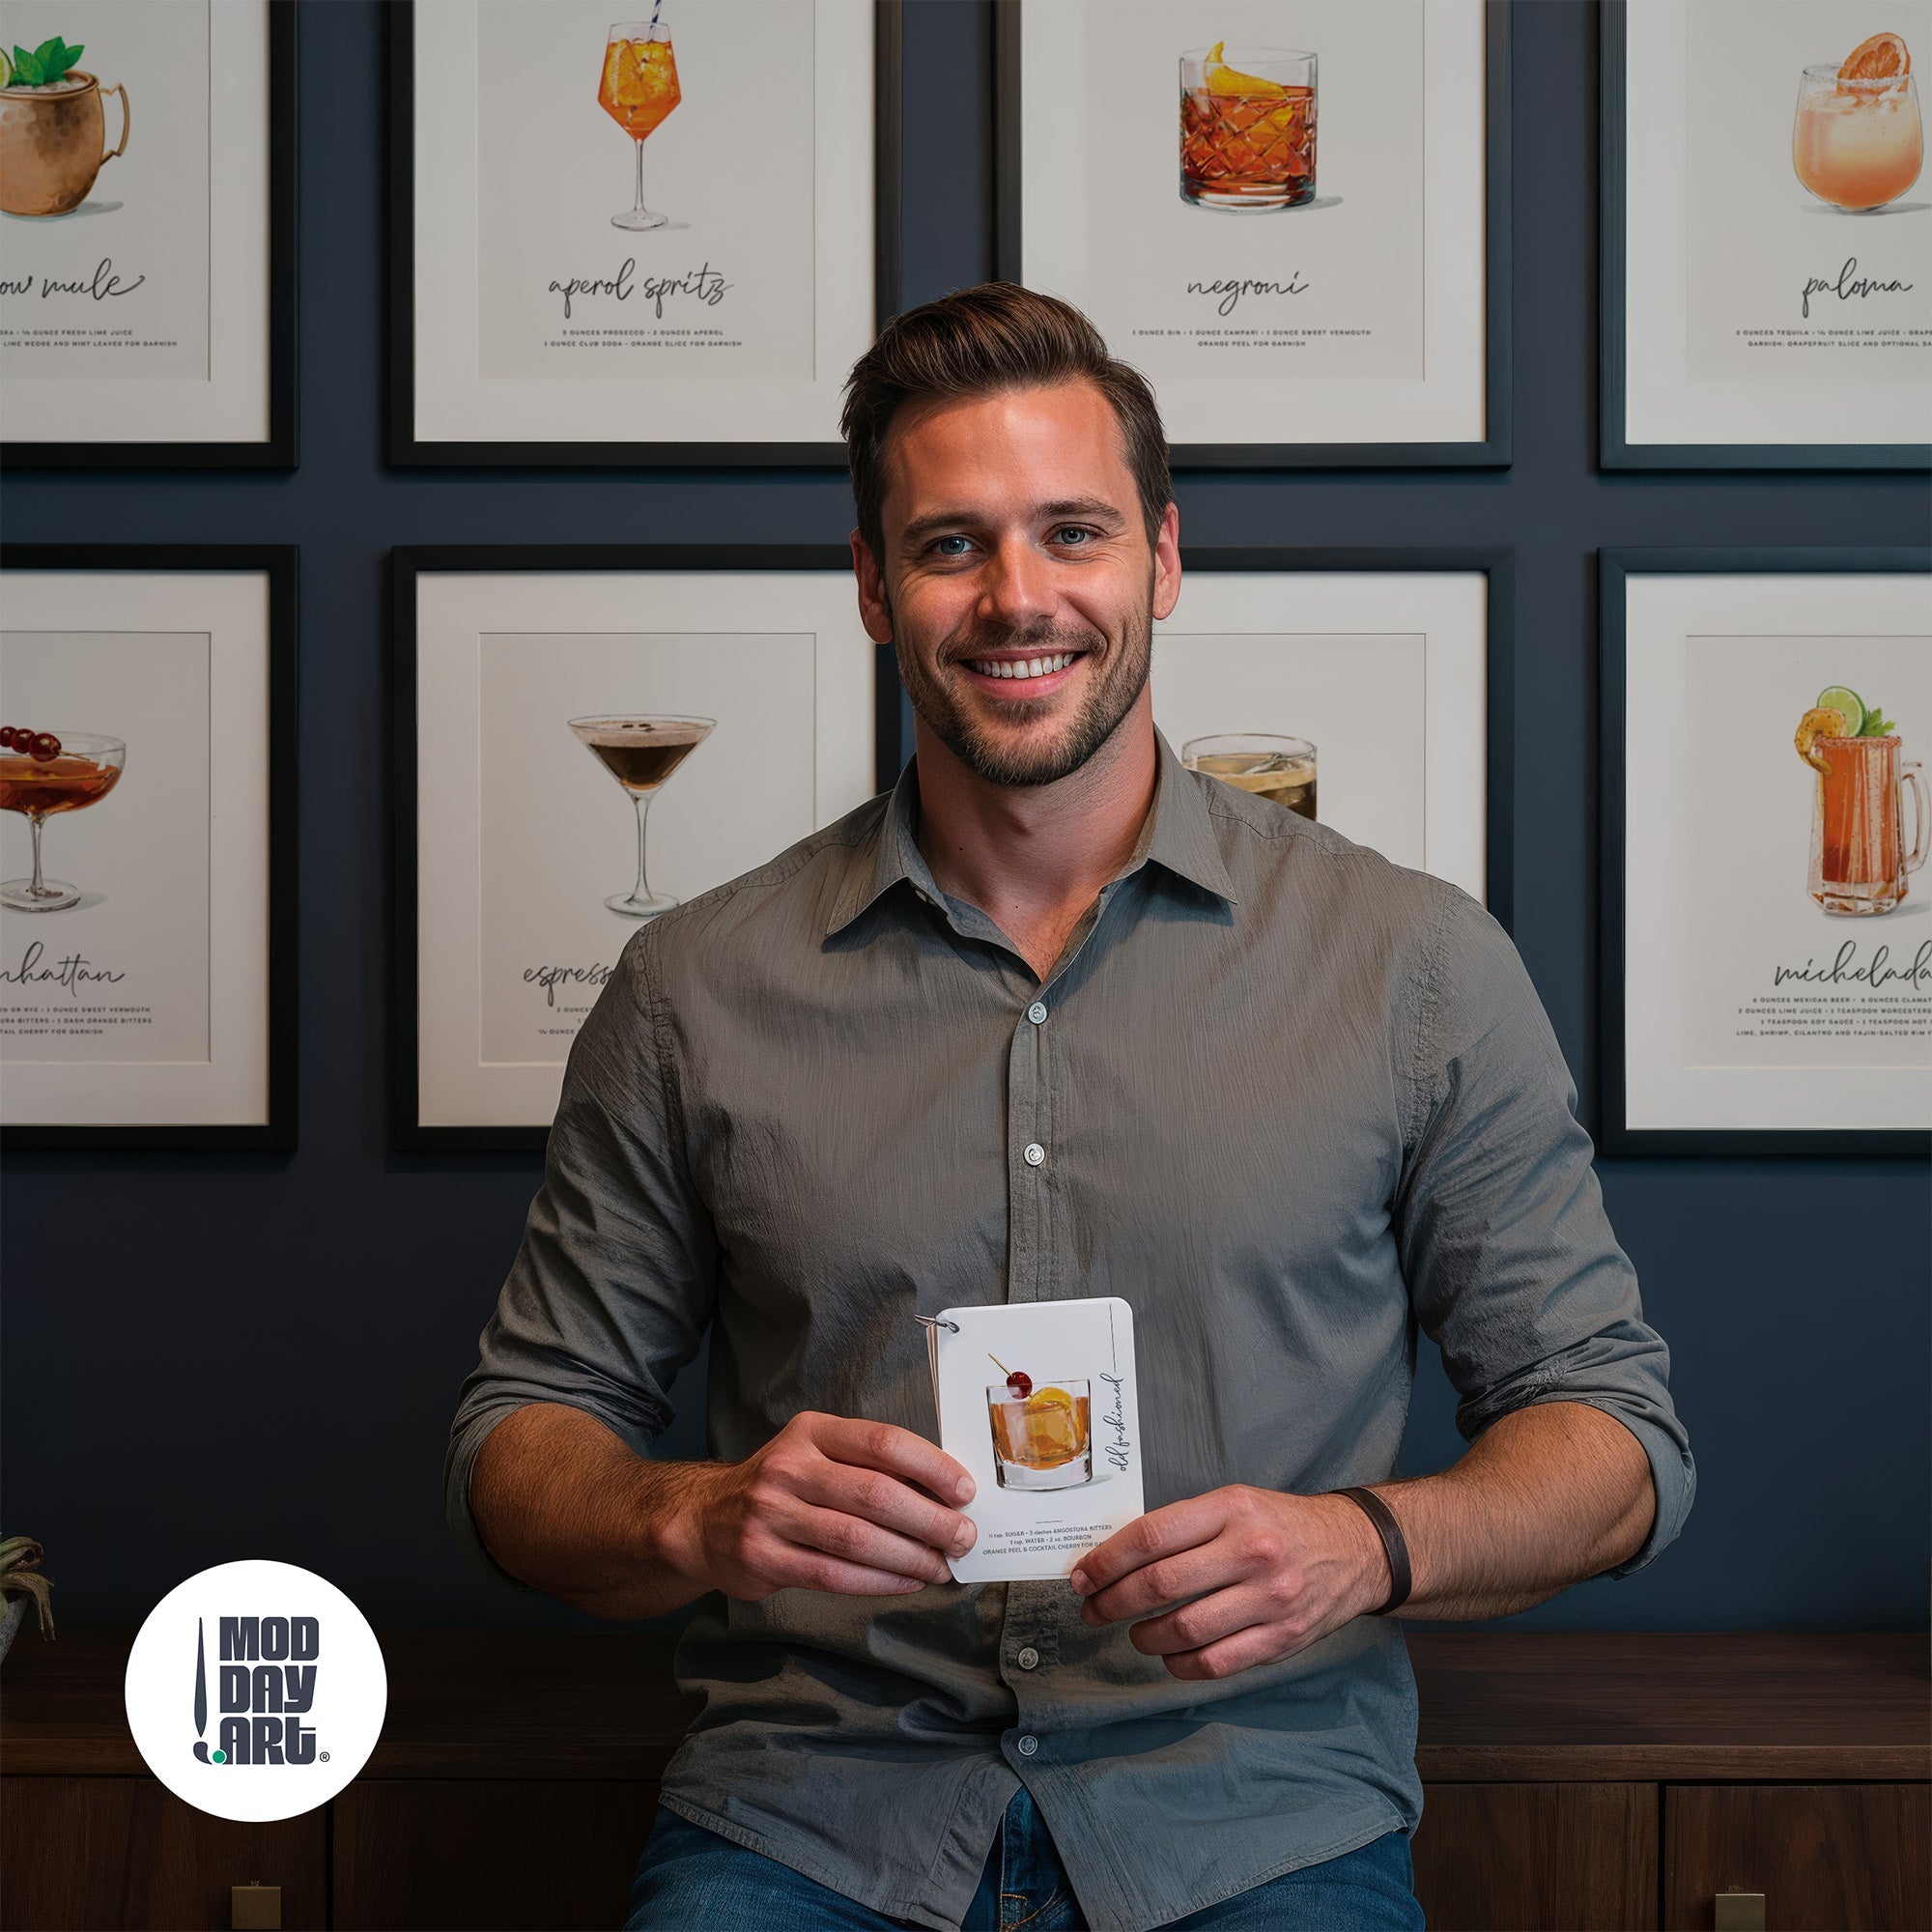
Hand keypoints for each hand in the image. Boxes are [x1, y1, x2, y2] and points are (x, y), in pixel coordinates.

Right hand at [673, 1412, 977, 1600]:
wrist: (706, 1518)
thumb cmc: (784, 1485)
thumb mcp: (817, 1453)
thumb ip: (869, 1465)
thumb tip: (944, 1493)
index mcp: (811, 1432)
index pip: (882, 1442)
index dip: (931, 1467)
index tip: (964, 1490)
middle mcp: (789, 1467)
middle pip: (875, 1494)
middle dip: (930, 1520)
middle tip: (963, 1537)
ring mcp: (772, 1514)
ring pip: (858, 1540)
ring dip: (911, 1557)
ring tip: (943, 1566)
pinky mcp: (764, 1558)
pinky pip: (835, 1575)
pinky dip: (881, 1581)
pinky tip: (908, 1581)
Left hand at [1069, 1486, 1390, 1680]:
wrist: (1355, 1550)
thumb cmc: (1281, 1525)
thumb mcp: (1235, 1503)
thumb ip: (1184, 1526)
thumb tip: (1115, 1558)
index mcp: (1232, 1509)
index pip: (1152, 1536)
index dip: (1107, 1561)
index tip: (1083, 1576)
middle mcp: (1251, 1551)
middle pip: (1160, 1585)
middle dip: (1112, 1602)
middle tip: (1092, 1610)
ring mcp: (1270, 1599)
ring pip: (1183, 1630)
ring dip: (1143, 1638)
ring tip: (1134, 1633)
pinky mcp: (1282, 1639)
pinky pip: (1215, 1663)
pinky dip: (1180, 1664)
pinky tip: (1170, 1655)